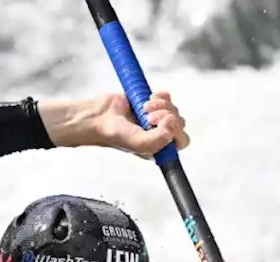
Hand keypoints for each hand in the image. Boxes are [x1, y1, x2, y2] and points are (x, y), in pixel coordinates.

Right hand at [39, 90, 189, 158]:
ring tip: (143, 107)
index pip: (181, 141)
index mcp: (158, 148)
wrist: (98, 116)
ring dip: (160, 105)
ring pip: (174, 108)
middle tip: (149, 117)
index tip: (158, 125)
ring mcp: (157, 118)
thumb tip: (171, 123)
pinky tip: (149, 99)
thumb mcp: (136, 143)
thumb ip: (157, 141)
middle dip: (166, 115)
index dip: (174, 131)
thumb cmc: (113, 133)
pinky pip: (168, 97)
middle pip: (180, 123)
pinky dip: (161, 95)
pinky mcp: (152, 103)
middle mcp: (159, 134)